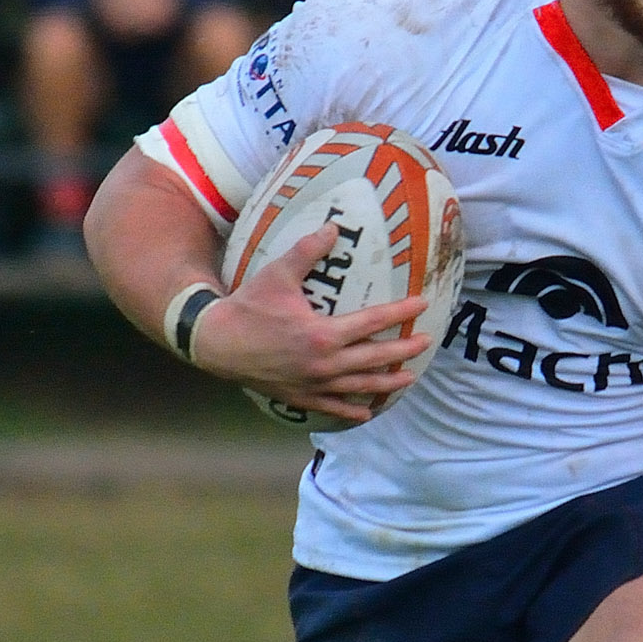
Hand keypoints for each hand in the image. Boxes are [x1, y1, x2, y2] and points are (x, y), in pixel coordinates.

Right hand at [188, 225, 431, 422]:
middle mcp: (324, 363)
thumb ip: (307, 251)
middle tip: (426, 343)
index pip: (372, 321)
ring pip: (360, 386)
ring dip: (387, 383)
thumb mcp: (278, 274)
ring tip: (408, 378)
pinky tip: (367, 413)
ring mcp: (314, 384)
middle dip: (403, 350)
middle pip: (375, 358)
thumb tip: (333, 228)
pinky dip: (352, 412)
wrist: (216, 343)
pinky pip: (333, 407)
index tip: (421, 305)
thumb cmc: (248, 306)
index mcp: (323, 334)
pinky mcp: (301, 397)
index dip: (400, 313)